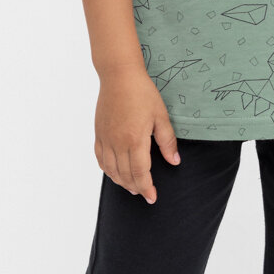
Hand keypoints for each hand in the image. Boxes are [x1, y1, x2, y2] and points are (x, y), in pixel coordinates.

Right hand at [94, 65, 180, 202]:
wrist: (119, 75)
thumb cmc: (142, 92)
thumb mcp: (161, 116)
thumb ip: (167, 141)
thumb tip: (174, 161)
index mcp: (135, 139)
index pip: (140, 172)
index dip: (146, 188)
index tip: (152, 197)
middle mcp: (117, 142)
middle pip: (125, 174)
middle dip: (136, 187)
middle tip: (144, 194)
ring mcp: (106, 138)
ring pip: (111, 170)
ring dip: (121, 181)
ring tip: (132, 187)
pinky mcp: (99, 133)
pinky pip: (100, 158)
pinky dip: (107, 170)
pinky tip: (114, 173)